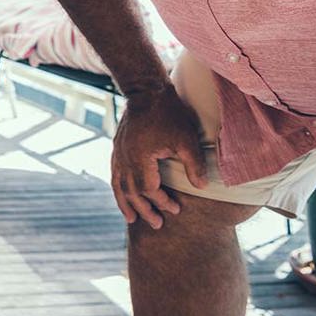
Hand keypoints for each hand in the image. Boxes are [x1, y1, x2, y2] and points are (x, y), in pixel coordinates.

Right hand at [111, 86, 206, 229]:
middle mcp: (124, 158)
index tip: (176, 209)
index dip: (162, 202)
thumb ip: (193, 164)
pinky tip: (123, 195)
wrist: (147, 91)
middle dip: (144, 210)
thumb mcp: (186, 139)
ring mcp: (118, 153)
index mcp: (140, 158)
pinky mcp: (117, 148)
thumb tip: (201, 187)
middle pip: (131, 192)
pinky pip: (114, 174)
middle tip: (157, 224)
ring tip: (131, 220)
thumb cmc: (169, 114)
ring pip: (118, 185)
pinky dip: (118, 189)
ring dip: (126, 204)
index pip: (149, 189)